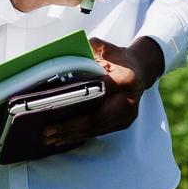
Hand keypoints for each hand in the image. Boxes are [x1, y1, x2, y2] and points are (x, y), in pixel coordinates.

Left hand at [44, 36, 163, 147]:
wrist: (141, 69)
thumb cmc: (117, 57)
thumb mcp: (105, 48)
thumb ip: (88, 48)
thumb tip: (64, 49)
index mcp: (124, 80)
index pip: (97, 97)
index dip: (76, 106)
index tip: (55, 112)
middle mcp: (128, 101)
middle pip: (96, 120)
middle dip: (69, 128)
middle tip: (46, 133)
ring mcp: (127, 115)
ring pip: (97, 129)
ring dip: (73, 136)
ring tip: (50, 140)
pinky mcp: (123, 123)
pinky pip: (100, 131)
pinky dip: (81, 135)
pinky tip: (64, 138)